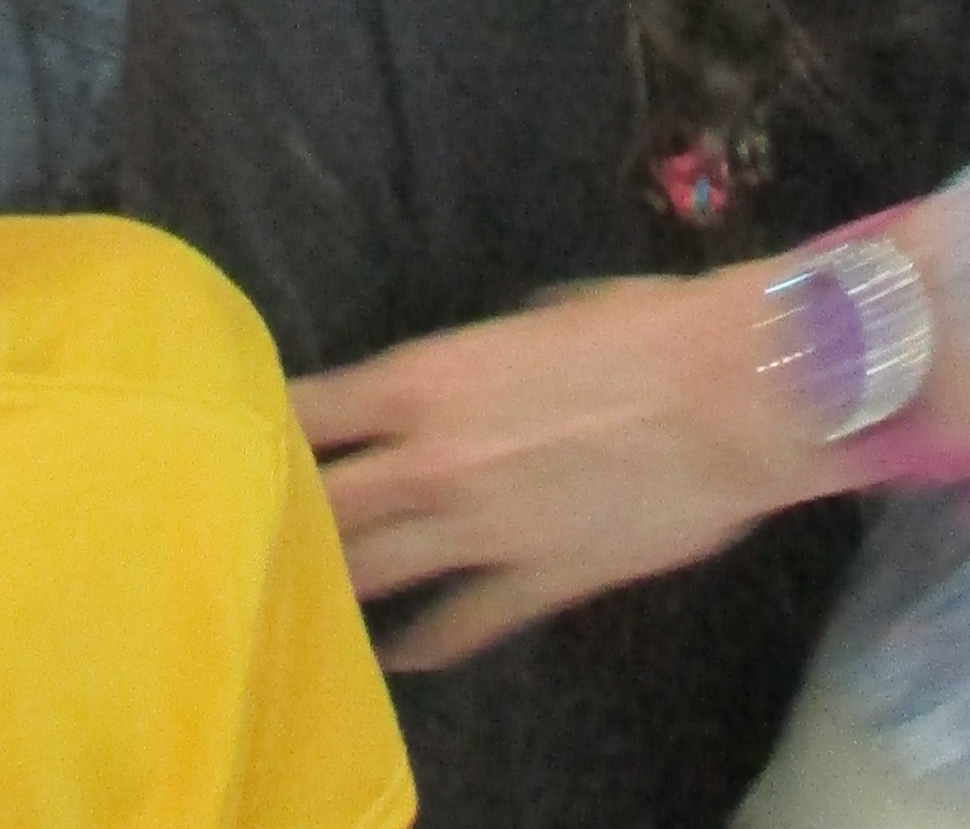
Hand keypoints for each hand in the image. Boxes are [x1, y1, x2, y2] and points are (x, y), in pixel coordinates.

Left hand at [295, 269, 817, 667]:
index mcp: (427, 378)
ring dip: (336, 586)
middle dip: (284, 517)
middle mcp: (433, 458)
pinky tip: (397, 653)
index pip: (312, 409)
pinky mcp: (535, 582)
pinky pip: (459, 624)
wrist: (733, 394)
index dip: (268, 426)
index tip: (235, 435)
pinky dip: (423, 641)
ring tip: (300, 599)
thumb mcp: (542, 316)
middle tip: (250, 532)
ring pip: (374, 574)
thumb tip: (474, 372)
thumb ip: (483, 357)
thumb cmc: (644, 326)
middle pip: (325, 503)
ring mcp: (481, 530)